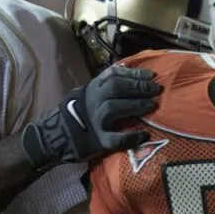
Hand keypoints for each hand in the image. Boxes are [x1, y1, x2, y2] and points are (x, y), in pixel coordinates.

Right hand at [21, 65, 160, 167]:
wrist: (58, 136)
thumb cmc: (82, 113)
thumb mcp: (91, 93)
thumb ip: (107, 85)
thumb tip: (134, 75)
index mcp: (92, 88)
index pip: (113, 75)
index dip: (134, 73)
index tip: (152, 75)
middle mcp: (92, 101)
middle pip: (115, 88)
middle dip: (138, 87)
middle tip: (156, 89)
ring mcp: (94, 120)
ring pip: (113, 108)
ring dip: (135, 105)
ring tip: (152, 105)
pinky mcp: (97, 140)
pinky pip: (114, 139)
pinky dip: (130, 137)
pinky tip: (144, 135)